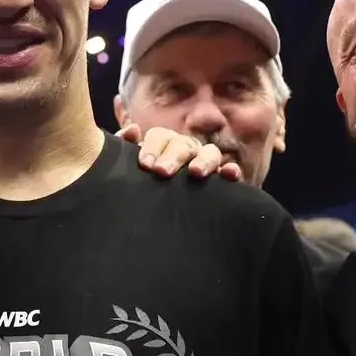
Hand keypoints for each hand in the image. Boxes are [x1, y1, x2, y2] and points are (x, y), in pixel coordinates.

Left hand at [116, 124, 242, 180]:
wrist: (156, 224)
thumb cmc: (140, 191)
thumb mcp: (129, 172)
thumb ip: (123, 149)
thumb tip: (131, 130)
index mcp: (162, 147)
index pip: (160, 137)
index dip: (152, 147)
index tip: (145, 164)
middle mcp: (185, 153)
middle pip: (183, 144)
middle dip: (173, 155)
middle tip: (161, 171)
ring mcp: (205, 166)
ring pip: (210, 152)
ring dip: (203, 160)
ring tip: (195, 172)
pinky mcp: (223, 185)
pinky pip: (232, 172)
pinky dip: (231, 170)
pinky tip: (230, 174)